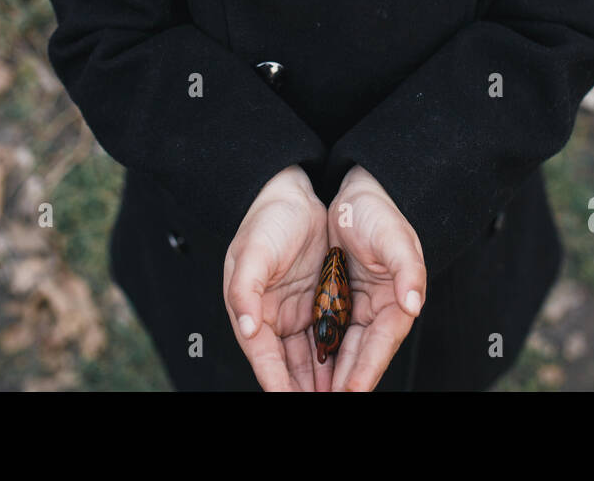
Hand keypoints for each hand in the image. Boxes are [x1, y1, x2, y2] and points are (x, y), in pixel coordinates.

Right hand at [223, 164, 332, 390]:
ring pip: (311, 358)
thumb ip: (245, 290)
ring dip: (323, 381)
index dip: (278, 383)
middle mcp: (272, 318)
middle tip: (330, 402)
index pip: (265, 358)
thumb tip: (247, 327)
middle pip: (289, 366)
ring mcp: (297, 312)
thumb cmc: (268, 218)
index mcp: (250, 310)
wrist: (294, 191)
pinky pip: (328, 337)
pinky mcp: (318, 303)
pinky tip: (348, 372)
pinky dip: (336, 357)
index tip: (292, 400)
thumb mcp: (252, 251)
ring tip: (341, 395)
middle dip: (305, 389)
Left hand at [324, 165, 426, 390]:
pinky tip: (301, 373)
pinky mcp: (334, 301)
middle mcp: (375, 310)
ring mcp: (353, 307)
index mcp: (396, 299)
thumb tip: (413, 303)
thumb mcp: (396, 236)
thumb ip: (408, 269)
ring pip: (339, 350)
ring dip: (327, 376)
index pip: (381, 343)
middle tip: (326, 402)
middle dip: (343, 382)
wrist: (355, 191)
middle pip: (358, 354)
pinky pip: (322, 333)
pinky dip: (315, 354)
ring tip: (307, 396)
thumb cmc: (378, 212)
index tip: (352, 391)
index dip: (367, 369)